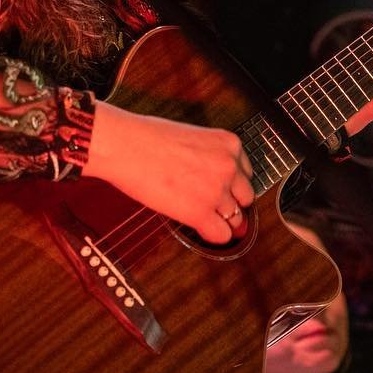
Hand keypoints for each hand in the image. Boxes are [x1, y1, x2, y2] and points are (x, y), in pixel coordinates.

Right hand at [83, 100, 254, 243]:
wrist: (127, 146)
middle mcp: (229, 167)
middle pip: (245, 198)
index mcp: (229, 144)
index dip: (231, 183)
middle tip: (208, 203)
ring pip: (235, 219)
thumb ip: (209, 156)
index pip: (246, 173)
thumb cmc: (147, 138)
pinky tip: (198, 226)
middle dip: (229, 202)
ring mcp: (217, 191)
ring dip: (219, 219)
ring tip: (197, 213)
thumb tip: (210, 178)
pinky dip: (212, 235)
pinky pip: (221, 235)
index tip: (218, 188)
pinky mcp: (200, 212)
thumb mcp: (192, 137)